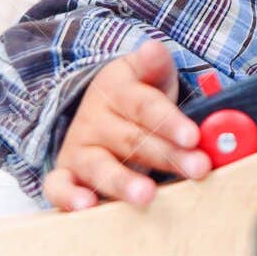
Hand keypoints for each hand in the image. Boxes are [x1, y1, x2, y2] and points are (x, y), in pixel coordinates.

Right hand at [44, 40, 210, 210]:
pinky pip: (59, 187)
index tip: (193, 136)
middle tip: (197, 168)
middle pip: (132, 140)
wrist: (102, 110)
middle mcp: (94, 119)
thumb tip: (154, 48)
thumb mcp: (151, 75)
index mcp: (117, 90)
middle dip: (167, 156)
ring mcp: (78, 147)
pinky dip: (69, 198)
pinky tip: (87, 207)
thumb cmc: (140, 98)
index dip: (169, 121)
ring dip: (123, 181)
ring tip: (146, 194)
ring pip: (100, 166)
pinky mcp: (65, 174)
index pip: (145, 105)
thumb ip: (156, 66)